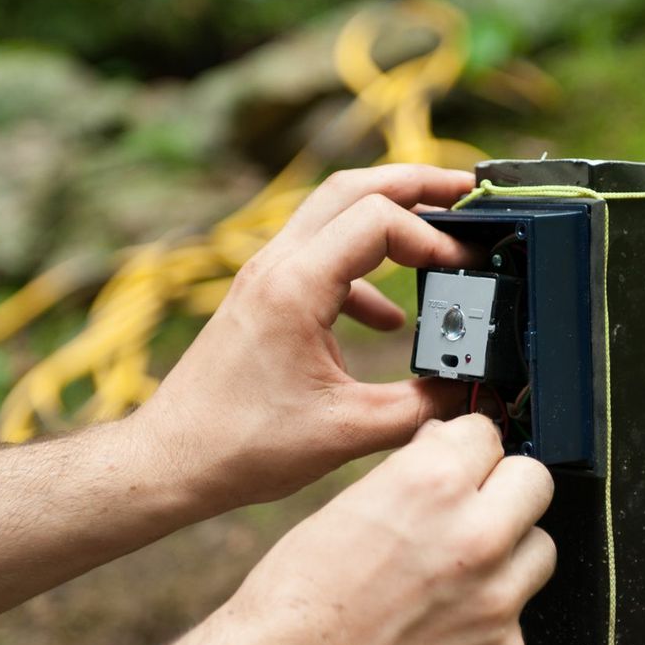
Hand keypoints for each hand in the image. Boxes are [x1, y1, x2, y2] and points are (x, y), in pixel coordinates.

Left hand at [129, 165, 476, 515]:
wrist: (170, 461)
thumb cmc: (240, 446)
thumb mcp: (348, 432)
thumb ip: (421, 409)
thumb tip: (473, 394)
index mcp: (295, 287)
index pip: (378, 219)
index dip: (432, 235)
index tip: (467, 266)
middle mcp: (275, 266)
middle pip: (352, 188)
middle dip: (415, 183)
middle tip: (466, 192)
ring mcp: (264, 277)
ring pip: (332, 214)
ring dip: (388, 217)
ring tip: (438, 234)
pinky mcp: (262, 299)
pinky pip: (321, 259)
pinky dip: (363, 271)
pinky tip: (391, 319)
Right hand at [205, 415, 556, 644]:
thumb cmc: (298, 596)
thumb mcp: (348, 505)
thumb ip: (414, 474)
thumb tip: (447, 450)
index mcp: (432, 482)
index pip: (486, 434)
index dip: (467, 450)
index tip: (461, 465)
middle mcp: (477, 533)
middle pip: (533, 481)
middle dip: (505, 488)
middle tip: (475, 511)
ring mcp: (499, 598)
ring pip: (539, 549)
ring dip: (509, 553)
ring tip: (457, 576)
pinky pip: (518, 616)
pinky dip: (490, 617)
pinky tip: (442, 627)